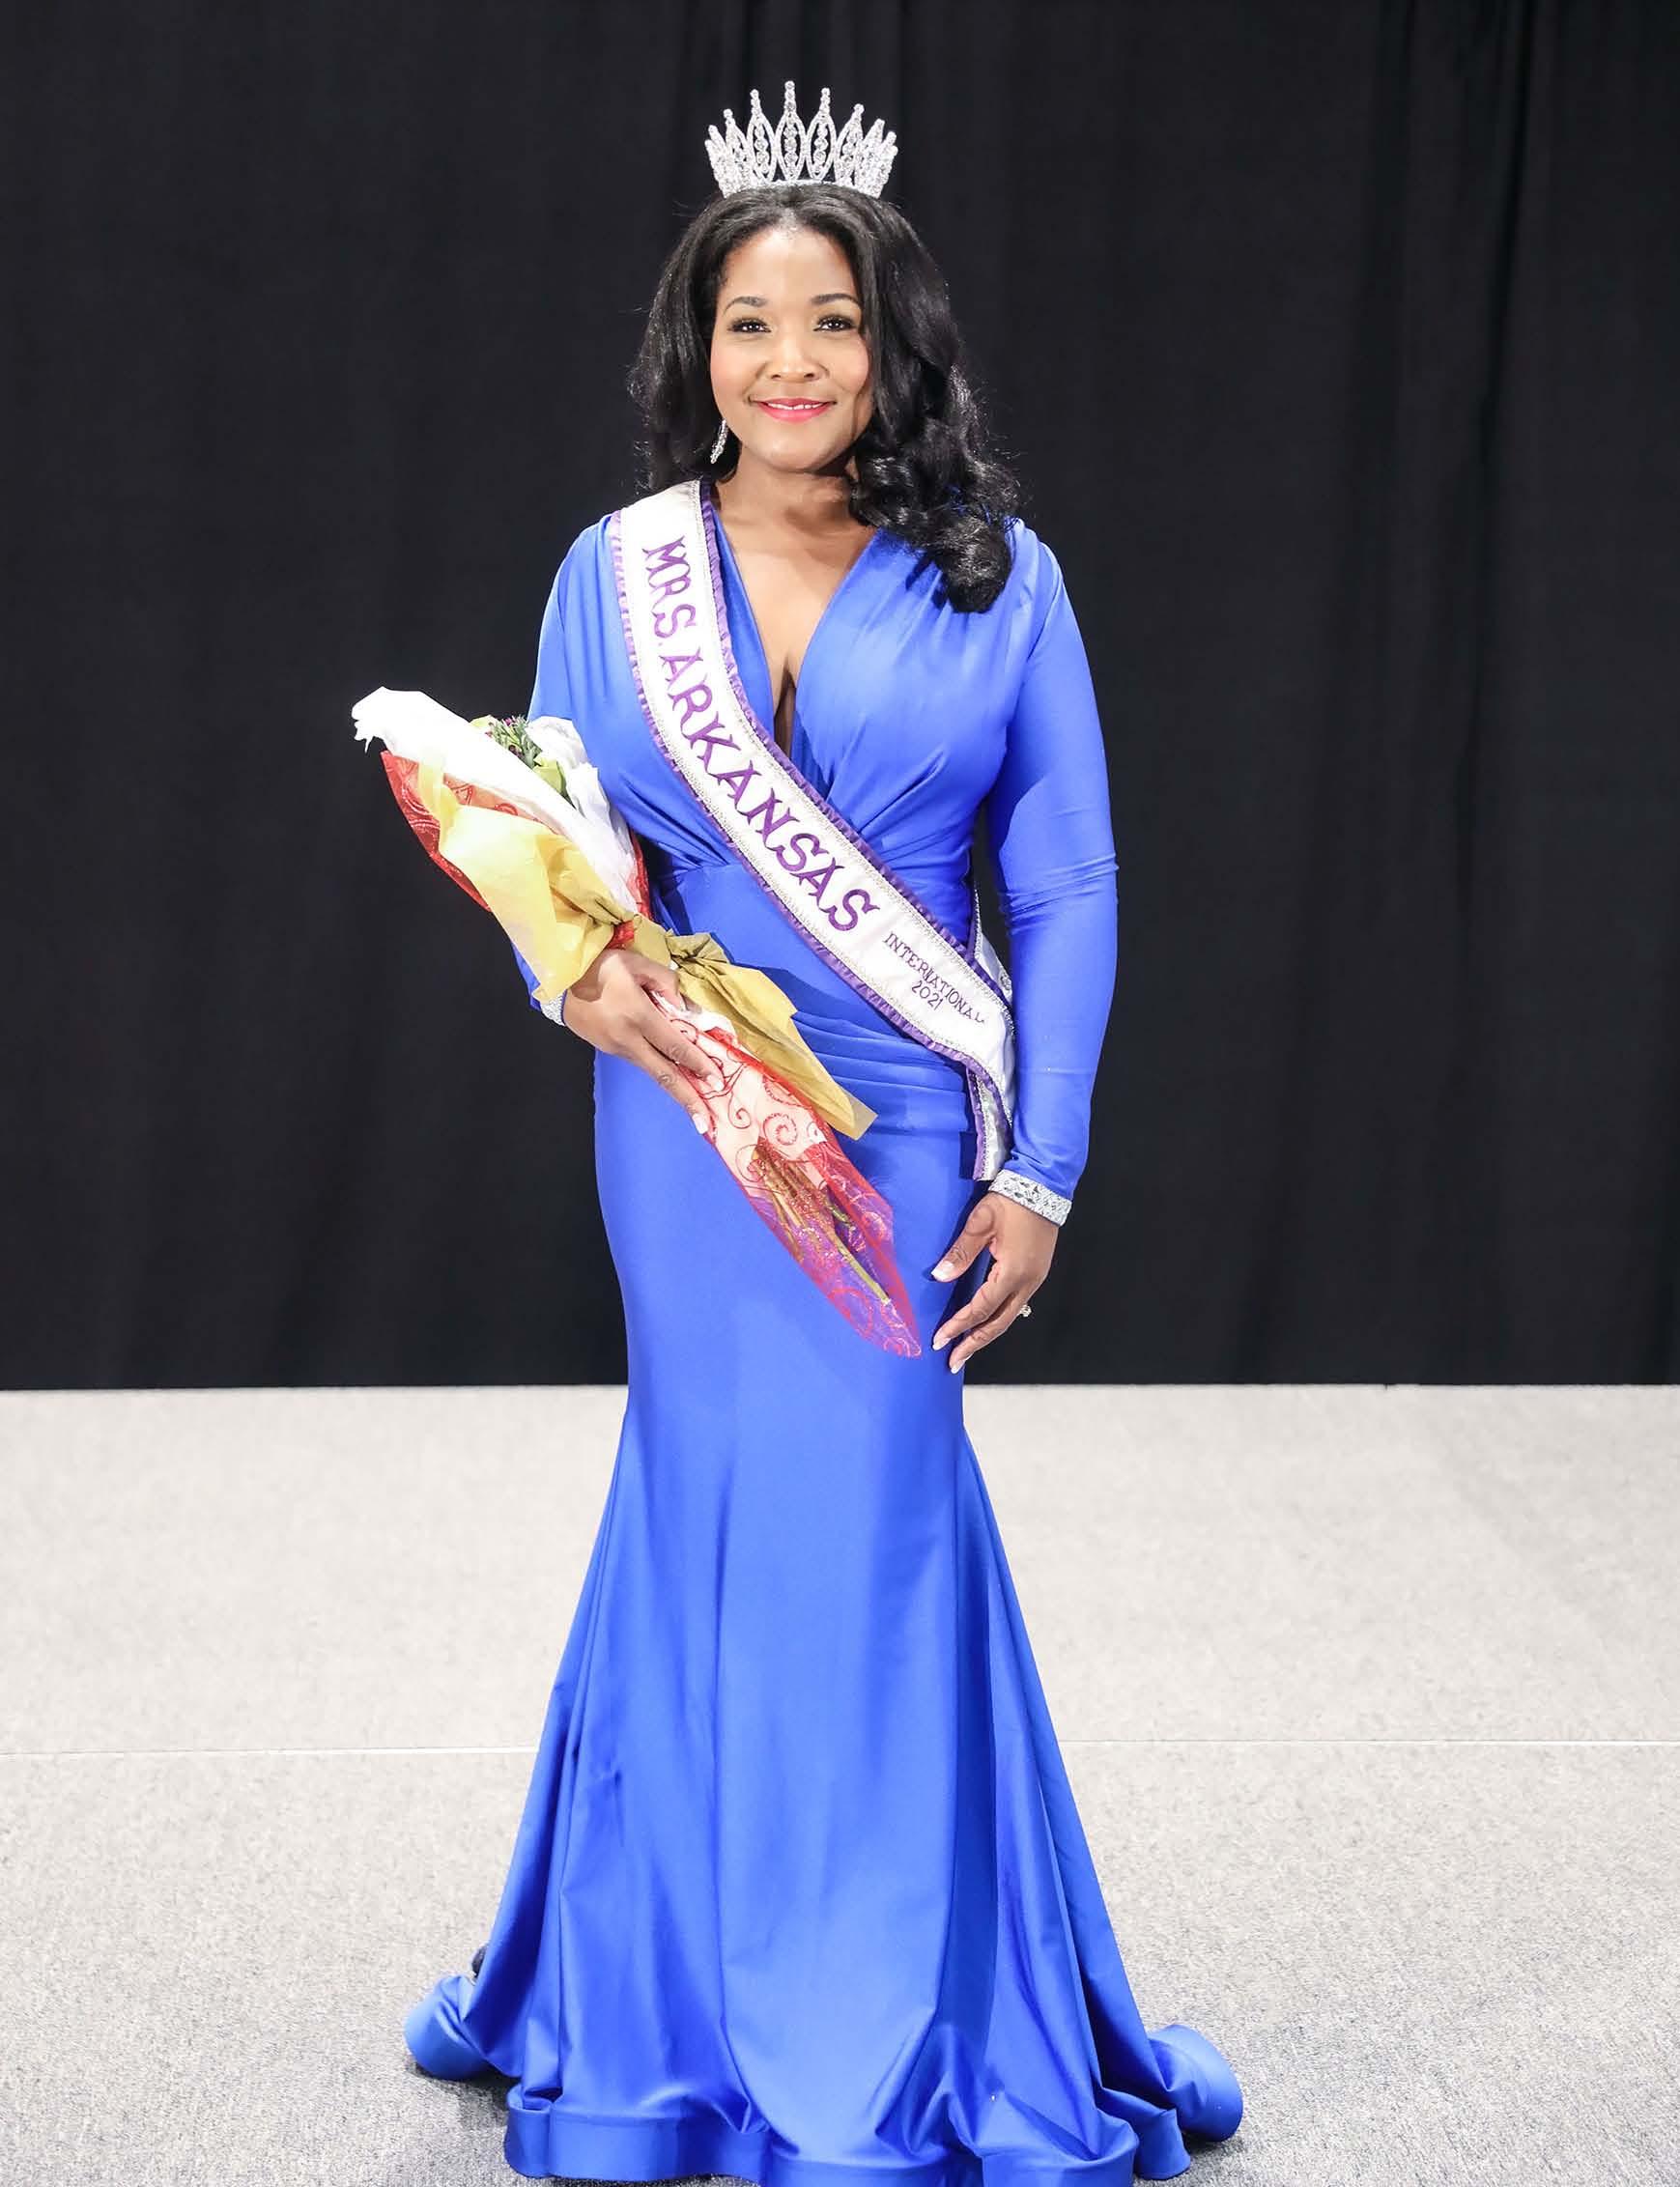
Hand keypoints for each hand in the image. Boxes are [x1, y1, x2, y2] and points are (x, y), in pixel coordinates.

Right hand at [560, 945, 723, 1129]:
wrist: (559, 978)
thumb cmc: (600, 966)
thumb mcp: (636, 963)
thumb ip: (666, 982)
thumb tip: (685, 1008)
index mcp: (637, 1015)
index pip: (675, 1046)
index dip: (698, 1065)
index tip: (718, 1081)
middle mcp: (628, 1039)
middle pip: (663, 1075)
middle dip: (687, 1099)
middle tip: (706, 1123)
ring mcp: (616, 1048)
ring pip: (652, 1071)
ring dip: (675, 1088)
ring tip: (695, 1103)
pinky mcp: (608, 1049)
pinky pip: (640, 1060)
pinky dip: (659, 1069)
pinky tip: (672, 1074)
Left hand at [929, 1190, 1055, 1369]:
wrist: (1044, 1186)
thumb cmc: (1011, 1201)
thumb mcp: (981, 1222)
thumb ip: (961, 1252)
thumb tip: (940, 1276)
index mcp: (1012, 1272)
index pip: (980, 1308)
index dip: (959, 1326)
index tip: (940, 1340)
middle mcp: (1027, 1282)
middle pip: (998, 1323)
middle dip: (974, 1344)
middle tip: (953, 1362)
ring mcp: (1035, 1279)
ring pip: (1009, 1317)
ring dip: (987, 1334)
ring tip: (967, 1348)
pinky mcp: (1036, 1273)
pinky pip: (1016, 1304)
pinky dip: (998, 1318)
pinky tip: (987, 1323)